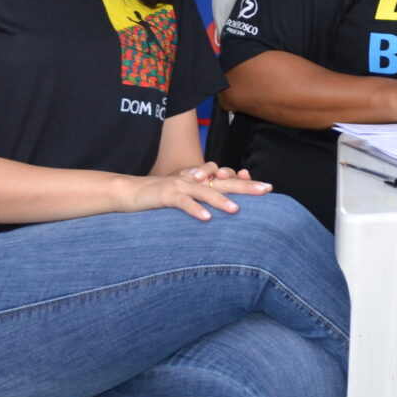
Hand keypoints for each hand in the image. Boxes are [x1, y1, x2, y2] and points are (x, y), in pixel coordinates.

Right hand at [124, 163, 270, 221]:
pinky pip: (183, 202)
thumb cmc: (159, 196)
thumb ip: (202, 198)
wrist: (130, 191)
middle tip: (267, 189)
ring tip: (237, 209)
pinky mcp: (166, 195)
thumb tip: (221, 211)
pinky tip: (206, 218)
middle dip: (246, 186)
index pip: (227, 178)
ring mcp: (180, 185)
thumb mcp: (184, 195)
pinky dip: (195, 209)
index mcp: (199, 179)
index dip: (246, 182)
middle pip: (223, 181)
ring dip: (221, 200)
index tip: (266, 188)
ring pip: (205, 191)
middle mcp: (193, 178)